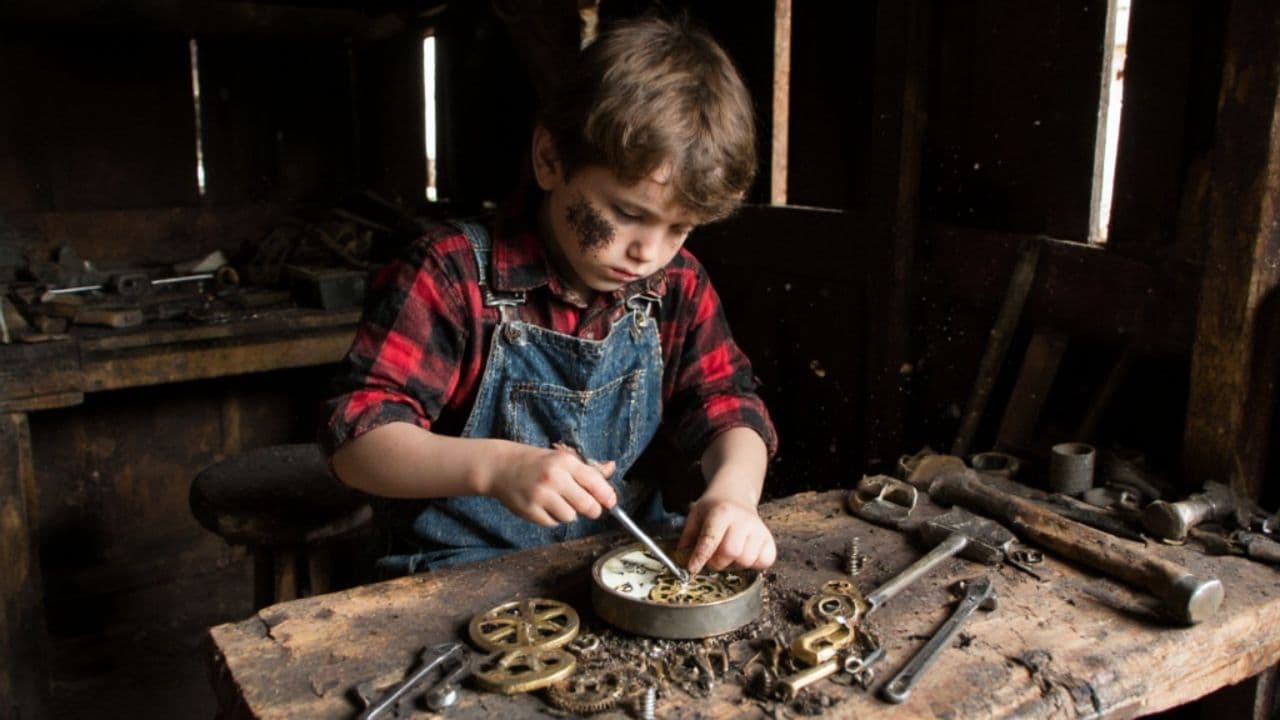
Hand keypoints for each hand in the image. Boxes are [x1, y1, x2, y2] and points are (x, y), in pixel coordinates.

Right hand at [486, 444, 617, 526]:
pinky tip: (544, 505)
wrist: (501, 467)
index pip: (595, 483)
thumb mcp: (561, 458)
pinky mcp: (530, 511)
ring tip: (557, 501)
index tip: (611, 502)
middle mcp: (554, 478)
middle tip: (588, 507)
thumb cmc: (536, 463)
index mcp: (565, 462)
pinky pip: (553, 523)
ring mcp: (541, 495)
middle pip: (587, 505)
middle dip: (592, 510)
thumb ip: (587, 468)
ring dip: (569, 513)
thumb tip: (611, 469)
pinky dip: (552, 518)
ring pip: (571, 517)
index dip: (607, 496)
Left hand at [677, 495, 776, 574]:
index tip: (693, 569)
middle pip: (731, 552)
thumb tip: (681, 560)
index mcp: (721, 512)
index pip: (710, 539)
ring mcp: (759, 530)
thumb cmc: (714, 509)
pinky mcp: (769, 539)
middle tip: (712, 560)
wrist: (736, 495)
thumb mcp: (695, 516)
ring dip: (734, 565)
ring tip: (728, 555)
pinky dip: (753, 565)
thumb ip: (687, 538)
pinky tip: (744, 555)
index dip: (700, 557)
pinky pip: (764, 562)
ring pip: (747, 560)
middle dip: (717, 562)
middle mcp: (743, 520)